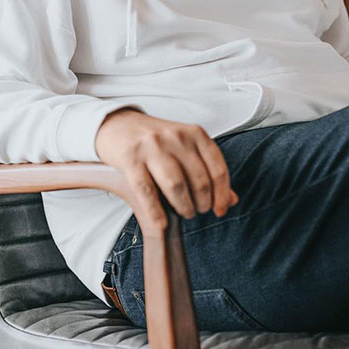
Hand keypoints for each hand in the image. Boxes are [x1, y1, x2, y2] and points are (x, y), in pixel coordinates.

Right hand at [95, 108, 238, 220]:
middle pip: (199, 180)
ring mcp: (152, 147)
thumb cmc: (156, 141)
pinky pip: (147, 191)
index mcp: (194, 134)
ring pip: (176, 185)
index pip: (217, 168)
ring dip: (184, 206)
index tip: (221, 209)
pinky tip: (161, 223)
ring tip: (185, 213)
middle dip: (202, 202)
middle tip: (198, 211)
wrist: (117, 125)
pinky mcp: (131, 159)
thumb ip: (208, 171)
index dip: (222, 194)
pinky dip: (156, 211)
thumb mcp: (186, 148)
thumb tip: (231, 200)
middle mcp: (176, 138)